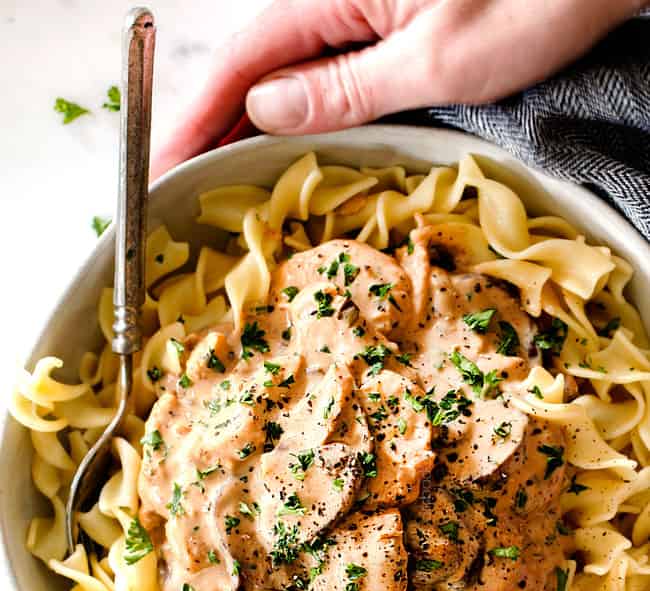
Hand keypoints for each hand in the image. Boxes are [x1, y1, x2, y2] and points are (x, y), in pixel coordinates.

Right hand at [152, 0, 642, 178]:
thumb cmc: (536, 0)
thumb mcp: (436, 60)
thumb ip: (345, 89)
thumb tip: (267, 114)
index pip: (239, 62)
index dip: (192, 120)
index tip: (160, 168)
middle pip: (248, 68)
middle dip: (209, 131)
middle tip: (174, 193)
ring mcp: (354, 9)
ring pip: (279, 73)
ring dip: (243, 129)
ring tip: (212, 185)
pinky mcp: (379, 26)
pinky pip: (316, 74)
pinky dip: (289, 116)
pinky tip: (272, 151)